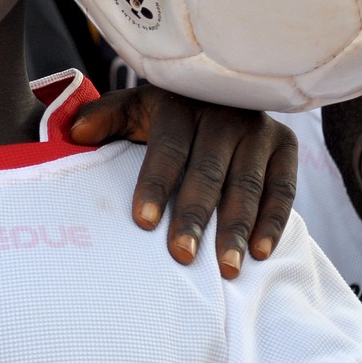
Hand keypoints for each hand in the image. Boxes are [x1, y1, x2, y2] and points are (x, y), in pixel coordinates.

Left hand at [70, 86, 296, 277]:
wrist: (220, 94)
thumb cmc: (165, 116)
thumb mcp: (133, 109)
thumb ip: (104, 120)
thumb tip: (76, 136)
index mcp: (180, 104)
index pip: (167, 148)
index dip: (154, 184)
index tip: (142, 222)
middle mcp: (223, 114)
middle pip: (207, 171)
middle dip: (194, 215)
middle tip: (182, 255)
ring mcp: (259, 129)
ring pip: (246, 185)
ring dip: (237, 228)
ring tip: (225, 268)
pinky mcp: (286, 146)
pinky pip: (283, 189)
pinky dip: (273, 222)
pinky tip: (259, 253)